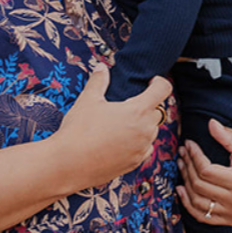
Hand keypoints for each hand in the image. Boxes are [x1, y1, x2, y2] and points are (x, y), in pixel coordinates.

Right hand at [53, 69, 171, 190]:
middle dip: (147, 105)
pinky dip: (138, 142)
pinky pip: (145, 148)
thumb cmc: (78, 130)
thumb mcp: (87, 100)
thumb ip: (98, 81)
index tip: (150, 82)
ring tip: (121, 123)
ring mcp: (141, 149)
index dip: (159, 82)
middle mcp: (145, 130)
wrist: (68, 164)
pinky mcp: (135, 163)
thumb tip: (101, 68)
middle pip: (158, 112)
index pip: (163, 90)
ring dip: (143, 125)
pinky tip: (121, 140)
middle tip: (128, 104)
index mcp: (137, 111)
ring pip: (152, 132)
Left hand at [176, 121, 231, 226]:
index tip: (189, 143)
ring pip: (198, 202)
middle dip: (187, 166)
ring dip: (185, 183)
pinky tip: (182, 190)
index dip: (194, 156)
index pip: (206, 171)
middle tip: (183, 152)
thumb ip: (227, 135)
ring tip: (181, 165)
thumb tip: (211, 123)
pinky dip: (189, 205)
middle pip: (200, 186)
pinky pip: (203, 217)